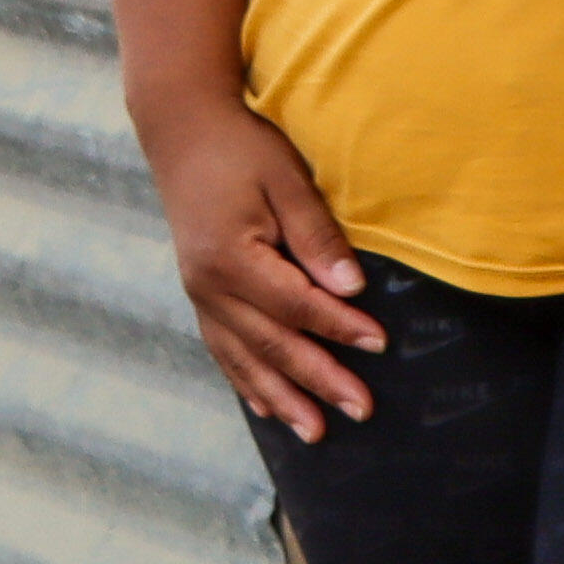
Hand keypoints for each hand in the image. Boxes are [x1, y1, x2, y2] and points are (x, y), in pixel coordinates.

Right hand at [137, 94, 384, 438]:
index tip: (379, 343)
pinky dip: (247, 381)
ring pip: (244, 358)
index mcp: (230, 257)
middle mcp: (208, 286)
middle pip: (271, 344)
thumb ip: (315, 235)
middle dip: (319, 380)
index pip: (295, 304)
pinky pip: (223, 349)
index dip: (339, 326)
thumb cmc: (242, 148)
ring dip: (282, 398)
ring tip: (316, 432)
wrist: (183, 132)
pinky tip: (267, 408)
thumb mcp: (286, 178)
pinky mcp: (200, 295)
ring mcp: (199, 295)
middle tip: (361, 410)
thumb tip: (350, 288)